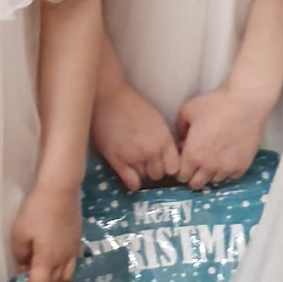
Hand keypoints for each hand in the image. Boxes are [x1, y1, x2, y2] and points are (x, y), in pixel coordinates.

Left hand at [12, 172, 81, 281]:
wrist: (60, 190)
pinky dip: (62, 268)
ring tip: (42, 270)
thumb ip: (20, 255)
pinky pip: (71, 264)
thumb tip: (24, 266)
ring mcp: (73, 252)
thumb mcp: (19, 234)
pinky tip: (54, 258)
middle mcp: (63, 260)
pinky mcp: (78, 242)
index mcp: (48, 260)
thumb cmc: (36, 211)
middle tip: (28, 276)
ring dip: (53, 279)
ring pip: (65, 276)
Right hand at [91, 71, 182, 186]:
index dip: (168, 167)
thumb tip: (167, 155)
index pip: (174, 167)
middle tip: (147, 163)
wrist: (108, 98)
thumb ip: (162, 139)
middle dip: (154, 170)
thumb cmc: (132, 105)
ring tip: (135, 166)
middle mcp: (152, 151)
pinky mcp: (117, 160)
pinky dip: (132, 183)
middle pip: (159, 174)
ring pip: (144, 178)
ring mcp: (134, 157)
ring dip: (141, 174)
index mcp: (163, 139)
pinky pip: (131, 182)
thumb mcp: (156, 121)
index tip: (163, 164)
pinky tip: (130, 178)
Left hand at [175, 78, 272, 187]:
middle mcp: (209, 167)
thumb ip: (179, 129)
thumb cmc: (215, 104)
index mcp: (193, 155)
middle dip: (193, 175)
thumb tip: (180, 141)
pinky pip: (231, 177)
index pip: (181, 176)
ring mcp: (227, 168)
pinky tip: (227, 158)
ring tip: (213, 159)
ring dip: (210, 173)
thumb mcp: (187, 110)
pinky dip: (227, 171)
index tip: (185, 161)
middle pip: (196, 184)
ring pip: (214, 181)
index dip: (181, 169)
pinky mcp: (242, 167)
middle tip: (197, 163)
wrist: (246, 103)